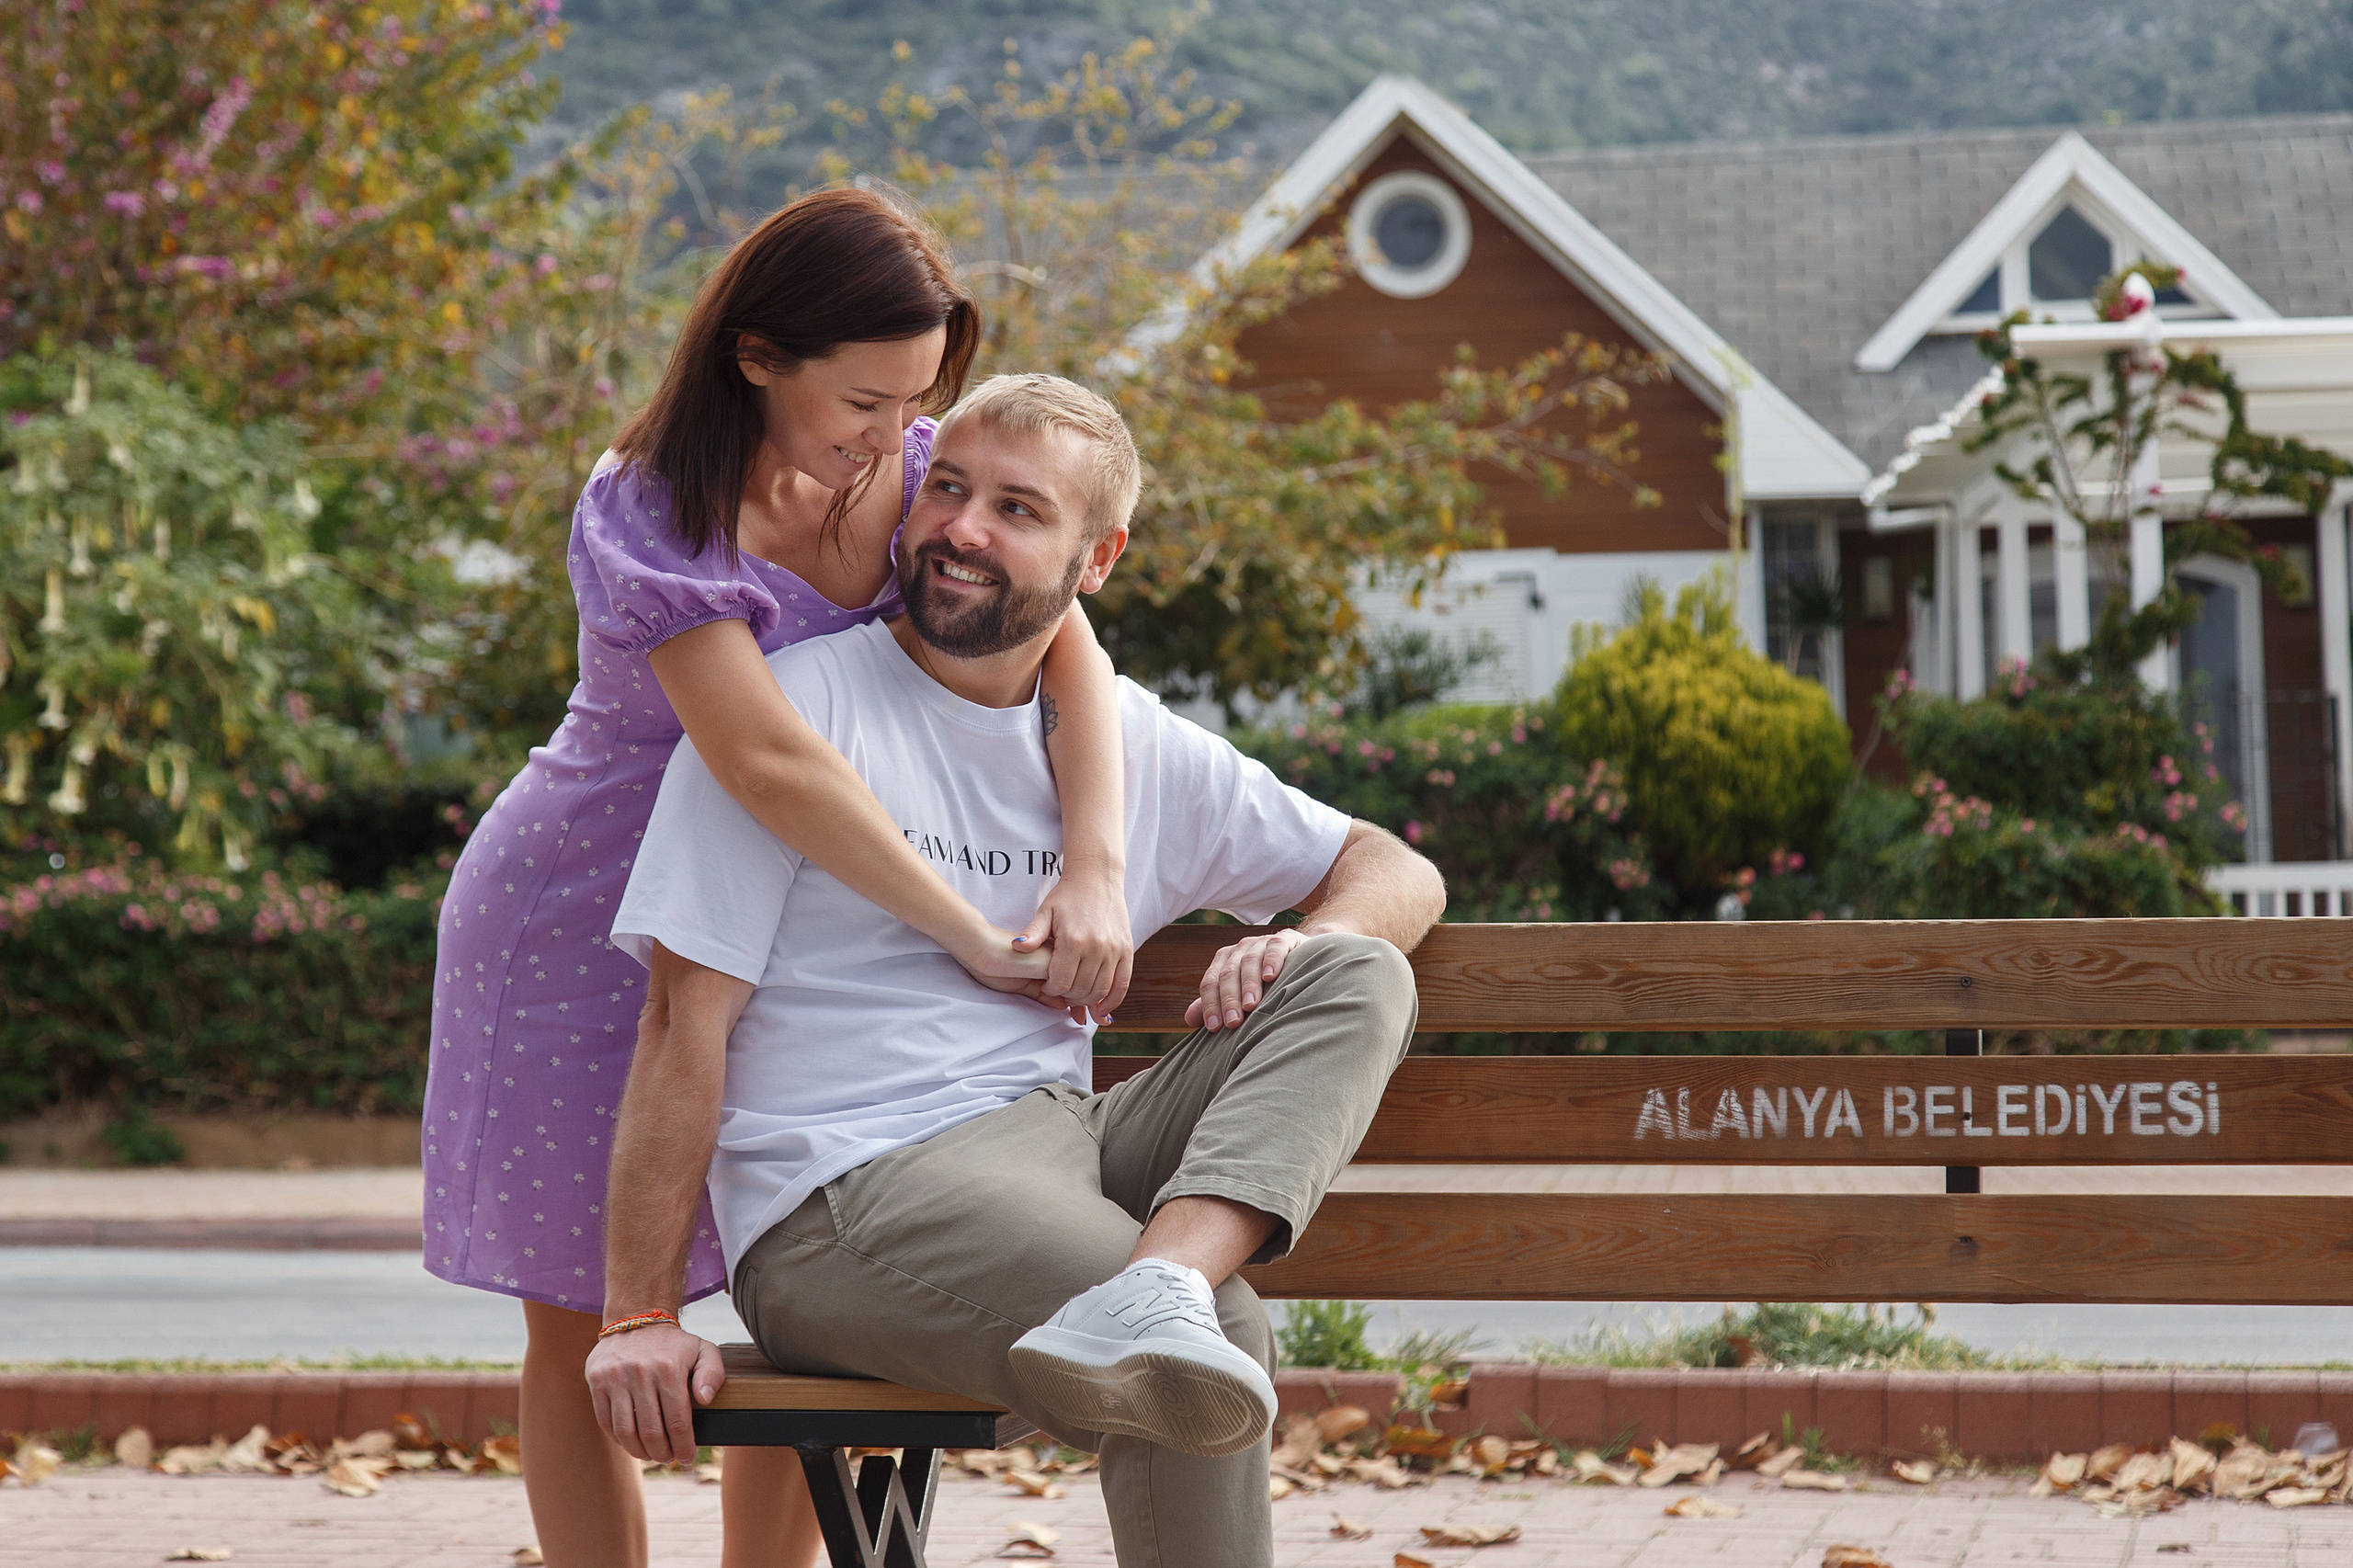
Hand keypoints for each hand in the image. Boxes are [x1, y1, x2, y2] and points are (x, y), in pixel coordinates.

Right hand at [585, 1321, 723, 1464]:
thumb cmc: (673, 1344)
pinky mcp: (597, 1381)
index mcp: (669, 1368)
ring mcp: (615, 1377)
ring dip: (639, 1452)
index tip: (686, 1458)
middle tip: (668, 1458)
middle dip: (662, 1453)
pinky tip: (631, 1443)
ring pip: (625, 1431)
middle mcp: (641, 1373)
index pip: (677, 1422)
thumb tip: (705, 1399)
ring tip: (650, 1455)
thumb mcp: (702, 1349)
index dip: (683, 1446)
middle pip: (651, 1432)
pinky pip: (606, 1421)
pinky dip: (619, 1439)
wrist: (636, 1318)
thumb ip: (712, 1373)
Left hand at [1014, 863, 1133, 1022]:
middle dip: (1068, 996)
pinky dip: (1112, 1000)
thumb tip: (1017, 947)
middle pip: (1081, 991)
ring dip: (1087, 1000)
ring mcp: (1115, 950)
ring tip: (1076, 995)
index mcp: (1074, 941)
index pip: (1062, 983)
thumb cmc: (1067, 896)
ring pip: (1101, 991)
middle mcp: (1097, 948)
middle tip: (1061, 990)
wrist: (1097, 878)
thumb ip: (1032, 933)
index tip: (1047, 984)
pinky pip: (1122, 984)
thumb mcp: (1045, 912)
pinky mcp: (1127, 950)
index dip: (1052, 989)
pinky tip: (1102, 1009)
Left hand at [1185, 928, 1305, 1031]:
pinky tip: (1270, 977)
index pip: (1210, 982)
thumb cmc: (1266, 985)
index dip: (1210, 1004)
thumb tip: (1189, 1019)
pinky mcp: (1285, 939)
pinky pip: (1275, 947)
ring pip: (1249, 961)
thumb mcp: (1240, 995)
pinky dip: (1272, 960)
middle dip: (1229, 999)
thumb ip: (1216, 1004)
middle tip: (1233, 1022)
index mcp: (1224, 962)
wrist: (1302, 961)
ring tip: (1251, 1006)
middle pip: (1228, 973)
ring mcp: (1261, 942)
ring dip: (1248, 984)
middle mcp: (1240, 950)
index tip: (1215, 1028)